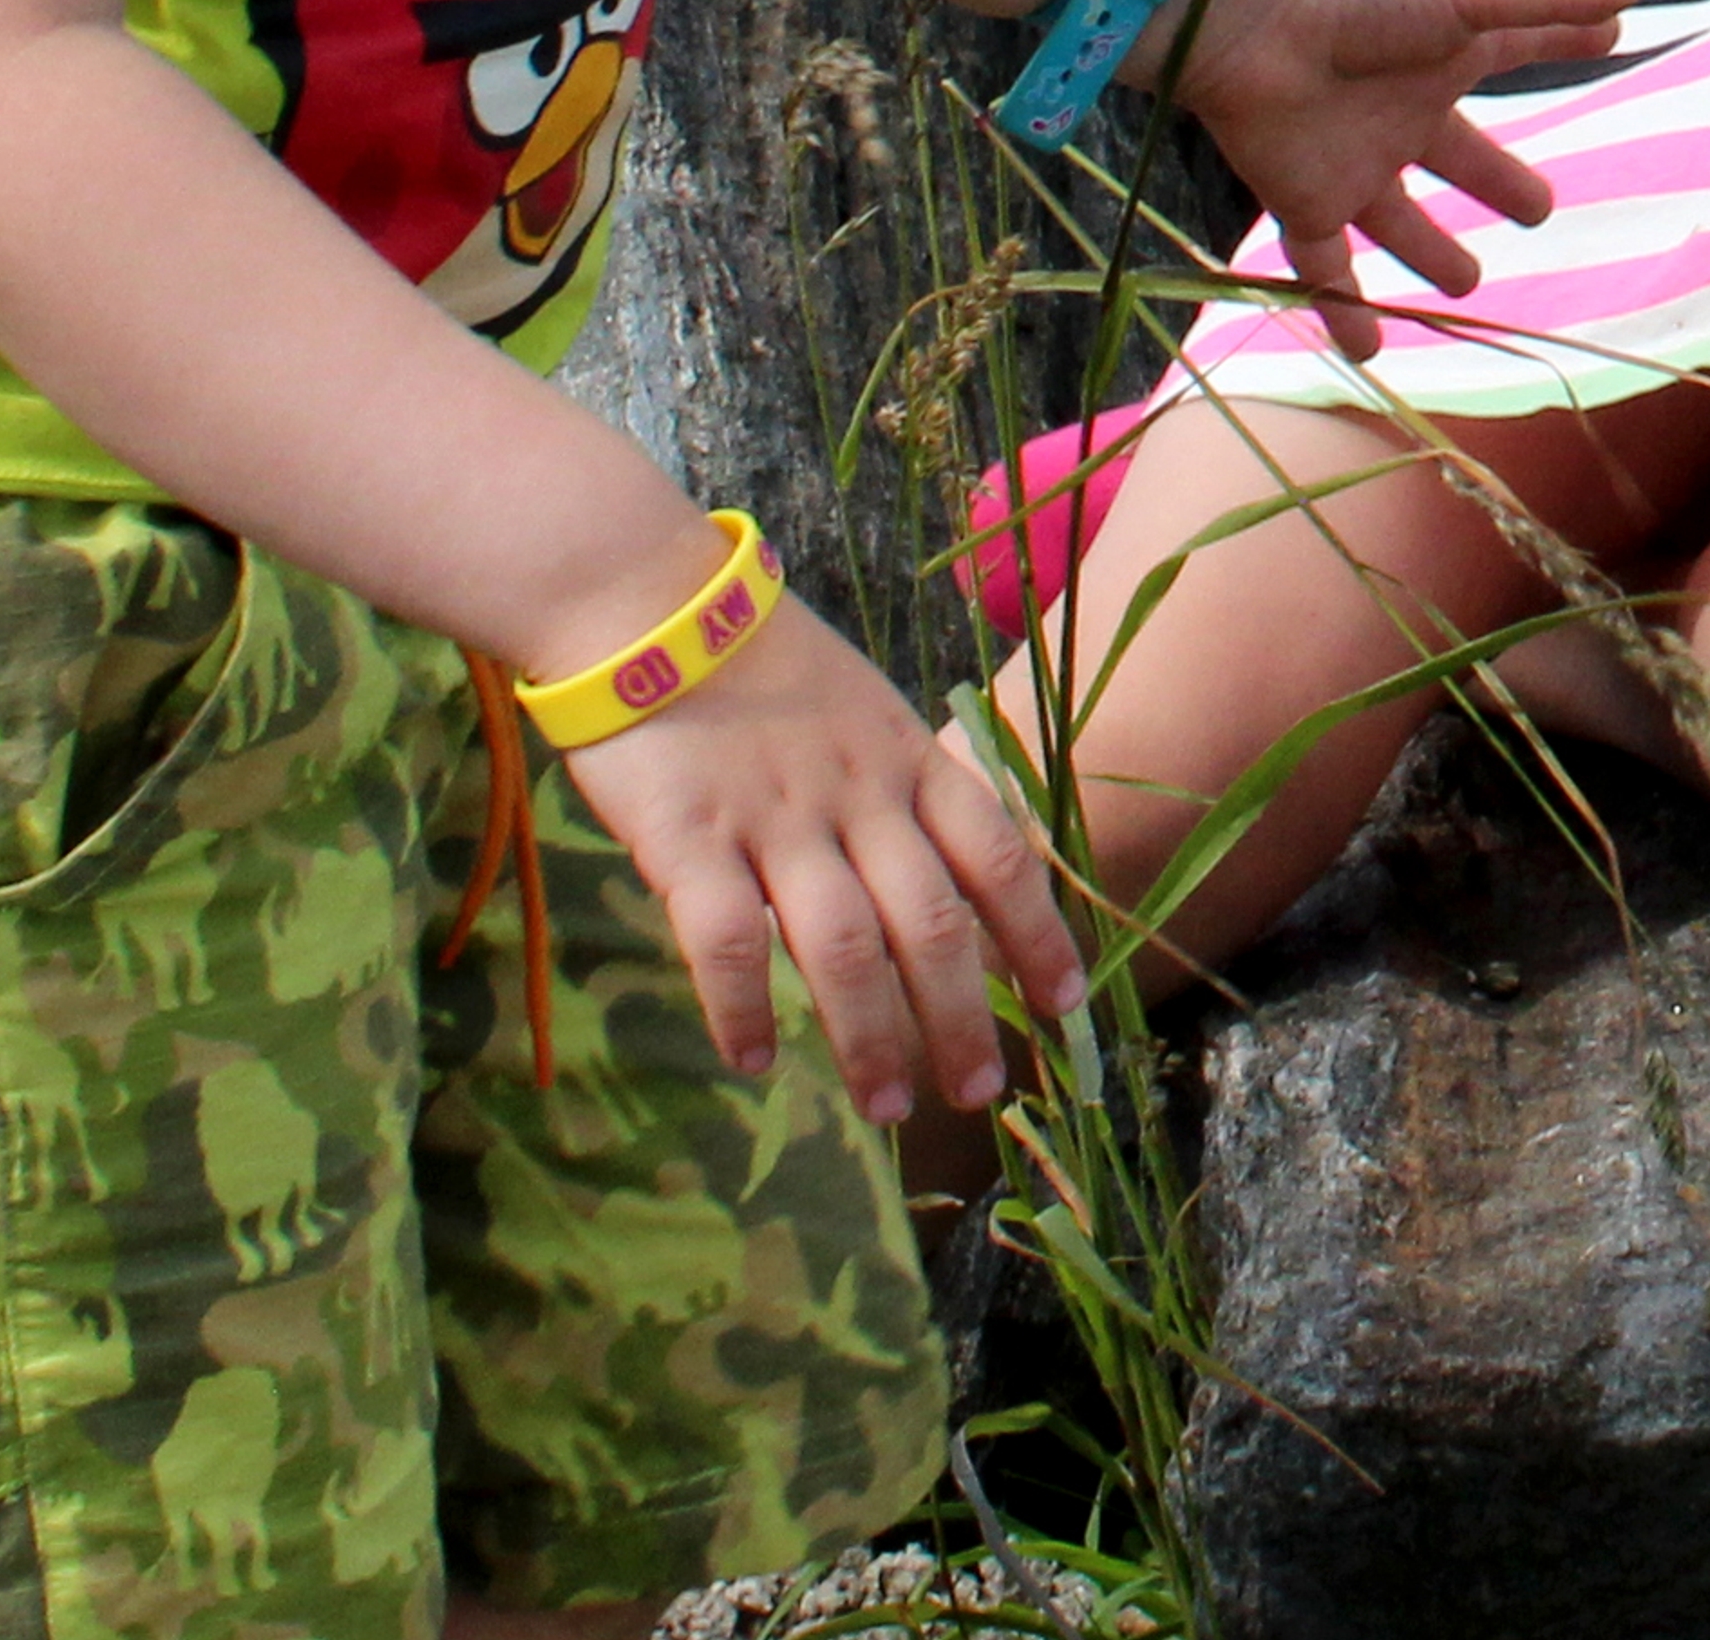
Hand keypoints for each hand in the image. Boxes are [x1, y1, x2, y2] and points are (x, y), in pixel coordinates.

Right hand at [541, 548, 1082, 1121]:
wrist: (644, 599)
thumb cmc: (757, 663)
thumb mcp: (861, 708)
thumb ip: (898, 786)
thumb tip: (943, 880)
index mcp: (904, 757)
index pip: (997, 853)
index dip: (1038, 934)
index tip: (1065, 1008)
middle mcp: (856, 793)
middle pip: (932, 921)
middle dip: (964, 1017)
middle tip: (981, 1096)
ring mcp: (774, 817)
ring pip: (843, 949)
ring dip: (871, 1040)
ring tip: (889, 1110)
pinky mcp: (688, 837)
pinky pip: (728, 943)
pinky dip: (744, 1012)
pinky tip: (754, 1062)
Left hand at [1159, 0, 1640, 356]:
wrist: (1251, 22)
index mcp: (1443, 52)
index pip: (1517, 48)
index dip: (1563, 40)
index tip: (1609, 35)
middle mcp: (1401, 111)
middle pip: (1460, 153)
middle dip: (1497, 180)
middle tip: (1539, 211)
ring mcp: (1353, 161)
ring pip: (1397, 220)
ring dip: (1429, 253)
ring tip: (1467, 286)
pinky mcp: (1305, 201)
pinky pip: (1327, 269)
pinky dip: (1345, 311)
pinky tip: (1368, 354)